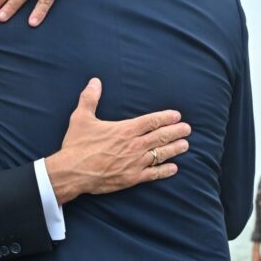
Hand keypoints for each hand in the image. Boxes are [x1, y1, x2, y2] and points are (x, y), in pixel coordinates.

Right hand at [44, 78, 190, 203]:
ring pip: (161, 154)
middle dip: (176, 131)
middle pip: (161, 136)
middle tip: (187, 129)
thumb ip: (90, 98)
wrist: (72, 172)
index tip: (177, 116)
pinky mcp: (132, 178)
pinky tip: (174, 168)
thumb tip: (95, 81)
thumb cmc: (77, 145)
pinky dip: (165, 171)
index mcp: (125, 130)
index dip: (166, 118)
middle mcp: (134, 145)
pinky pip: (153, 174)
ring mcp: (135, 163)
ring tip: (185, 145)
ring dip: (174, 149)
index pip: (152, 121)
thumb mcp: (81, 117)